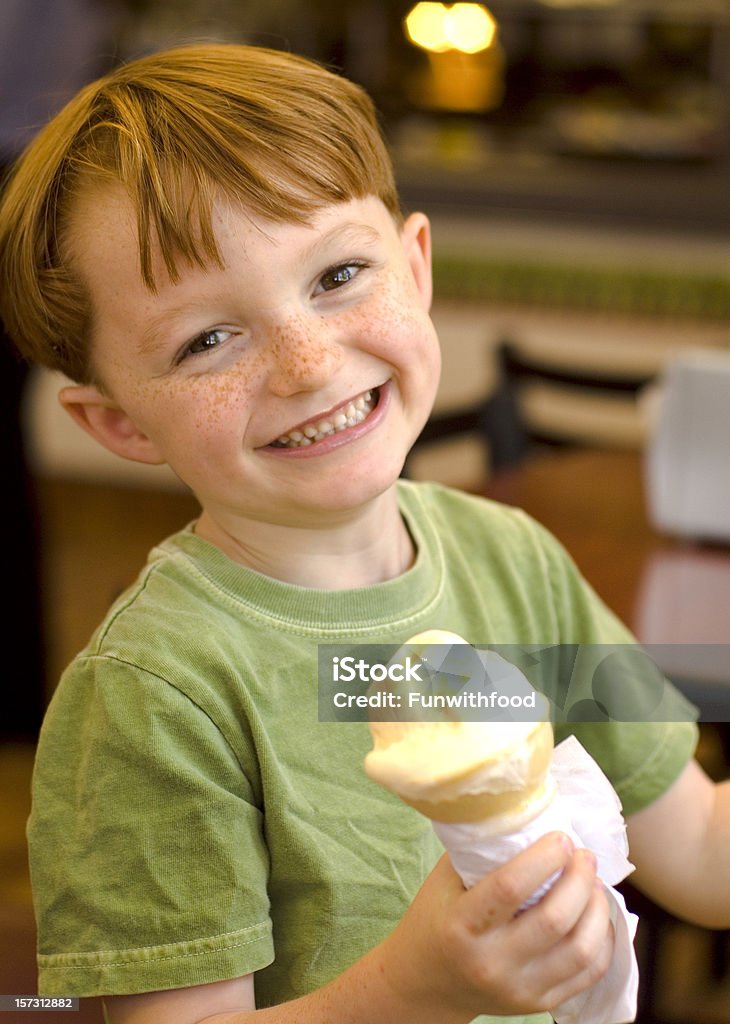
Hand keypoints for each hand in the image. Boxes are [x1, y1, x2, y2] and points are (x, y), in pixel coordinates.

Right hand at [379, 832, 613, 1021]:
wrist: (426, 982)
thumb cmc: (435, 918)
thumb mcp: (445, 880)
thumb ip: (481, 851)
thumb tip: (525, 813)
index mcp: (462, 926)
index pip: (510, 888)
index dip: (544, 858)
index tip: (561, 837)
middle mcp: (491, 963)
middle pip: (554, 920)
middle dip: (579, 879)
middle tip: (584, 855)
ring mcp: (518, 989)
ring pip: (580, 951)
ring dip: (596, 909)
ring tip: (593, 882)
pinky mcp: (538, 1004)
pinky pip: (588, 973)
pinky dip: (602, 939)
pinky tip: (597, 915)